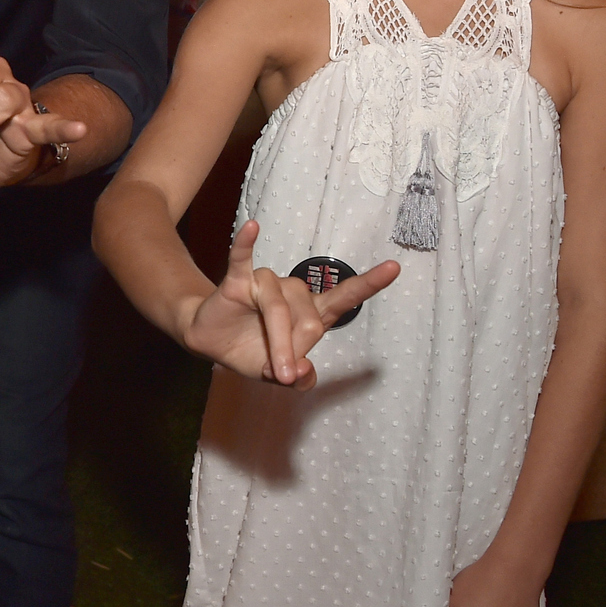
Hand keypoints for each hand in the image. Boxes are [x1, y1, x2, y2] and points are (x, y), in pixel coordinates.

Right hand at [177, 221, 399, 387]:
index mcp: (311, 312)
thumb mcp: (280, 375)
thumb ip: (300, 378)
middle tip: (279, 371)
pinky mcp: (238, 280)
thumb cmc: (250, 351)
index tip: (394, 268)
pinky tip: (252, 227)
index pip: (344, 297)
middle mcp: (293, 292)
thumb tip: (303, 372)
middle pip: (308, 322)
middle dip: (293, 352)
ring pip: (279, 311)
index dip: (369, 284)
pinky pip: (242, 259)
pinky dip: (246, 243)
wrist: (211, 343)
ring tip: (267, 367)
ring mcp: (267, 283)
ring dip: (275, 343)